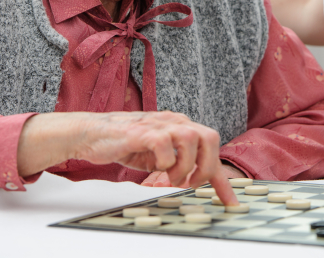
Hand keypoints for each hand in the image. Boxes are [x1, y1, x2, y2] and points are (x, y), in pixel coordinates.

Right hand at [17, 111, 237, 204]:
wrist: (92, 134)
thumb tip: (194, 180)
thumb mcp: (158, 156)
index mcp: (181, 126)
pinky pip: (164, 145)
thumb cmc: (125, 143)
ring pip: (191, 139)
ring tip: (170, 179)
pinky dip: (164, 162)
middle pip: (210, 137)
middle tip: (189, 184)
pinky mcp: (142, 131)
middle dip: (205, 167)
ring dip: (184, 166)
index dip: (222, 179)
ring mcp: (159, 124)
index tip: (231, 202)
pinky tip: (154, 169)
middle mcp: (174, 122)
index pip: (211, 149)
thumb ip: (177, 162)